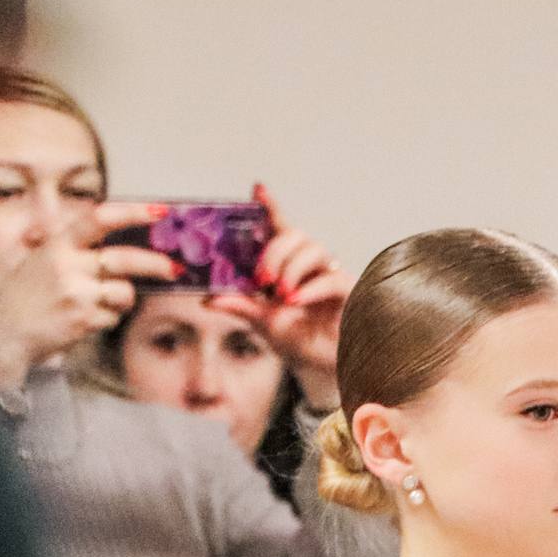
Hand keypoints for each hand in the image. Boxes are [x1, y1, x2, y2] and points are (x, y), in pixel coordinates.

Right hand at [0, 199, 177, 389]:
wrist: (6, 333)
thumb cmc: (27, 296)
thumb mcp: (43, 260)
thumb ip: (76, 249)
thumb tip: (123, 242)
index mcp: (58, 244)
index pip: (99, 219)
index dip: (133, 213)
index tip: (160, 211)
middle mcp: (68, 264)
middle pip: (126, 259)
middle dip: (156, 264)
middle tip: (174, 269)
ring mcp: (76, 293)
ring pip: (125, 292)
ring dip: (122, 300)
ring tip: (100, 303)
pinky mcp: (83, 319)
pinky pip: (114, 316)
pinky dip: (108, 318)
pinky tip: (86, 319)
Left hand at [206, 183, 349, 410]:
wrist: (326, 367)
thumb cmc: (300, 340)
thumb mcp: (263, 322)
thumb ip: (241, 306)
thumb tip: (208, 298)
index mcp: (287, 265)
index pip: (278, 228)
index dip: (270, 207)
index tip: (257, 189)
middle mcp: (310, 265)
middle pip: (296, 234)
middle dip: (275, 251)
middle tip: (261, 279)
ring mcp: (331, 275)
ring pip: (315, 249)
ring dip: (292, 268)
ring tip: (281, 294)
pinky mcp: (349, 291)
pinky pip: (331, 277)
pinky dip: (310, 288)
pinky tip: (295, 301)